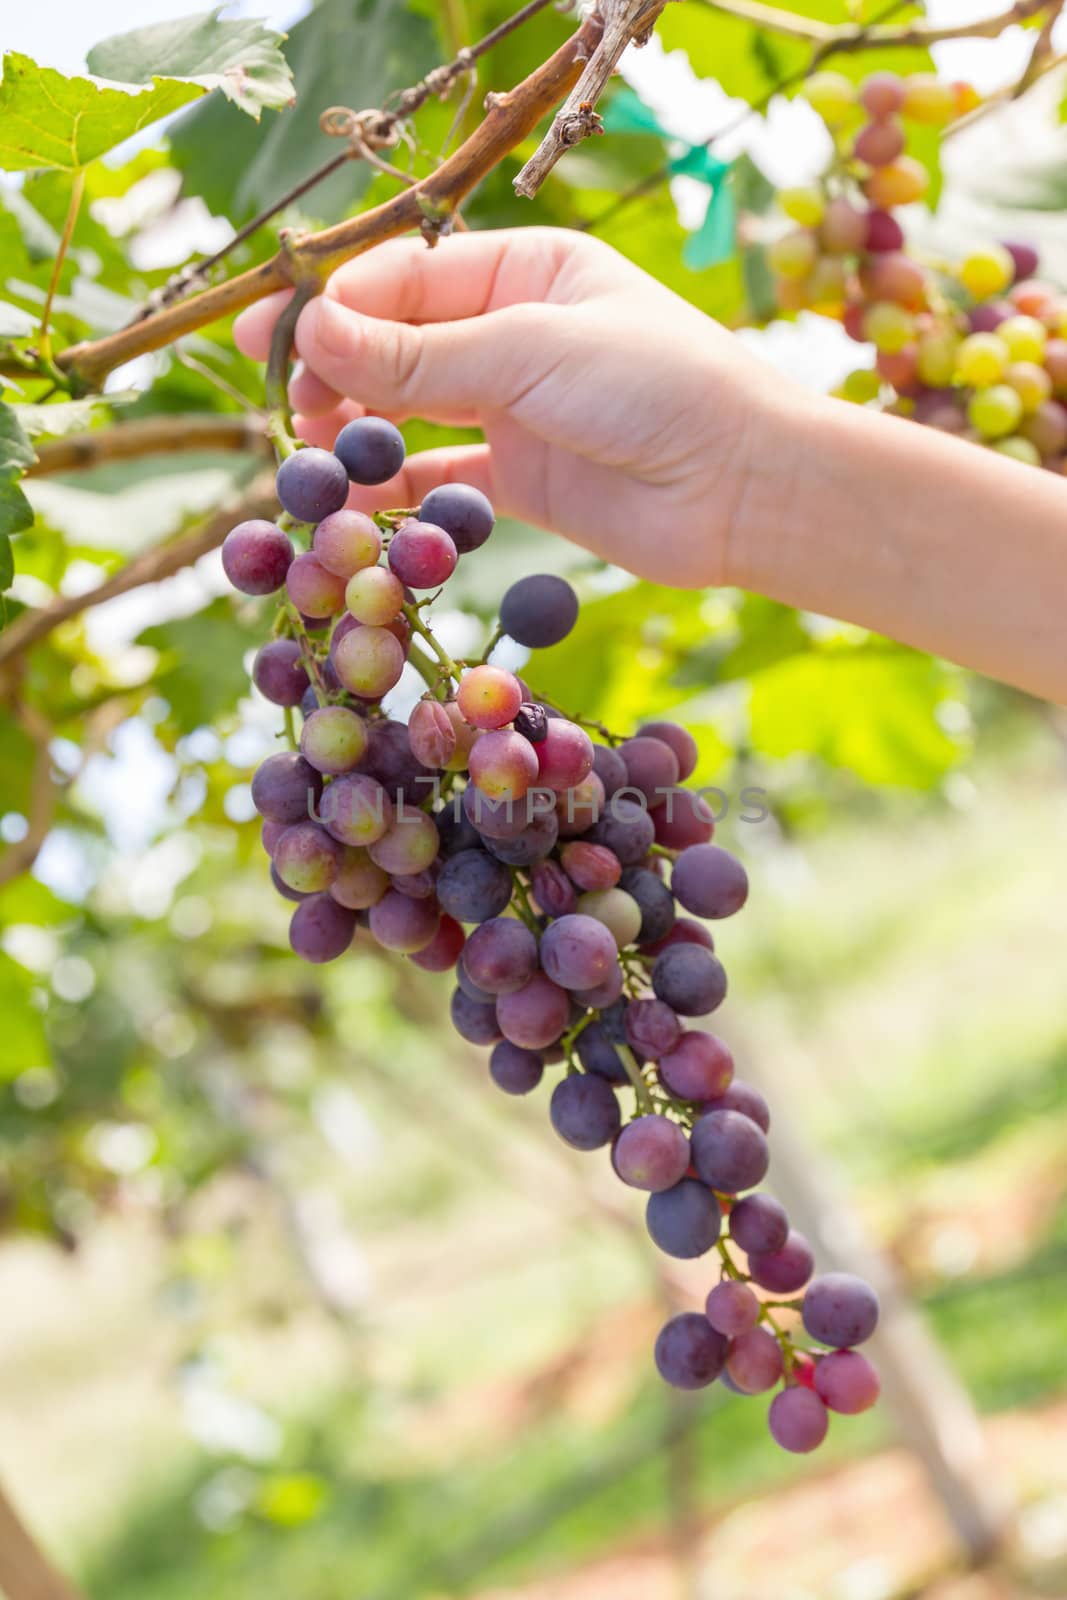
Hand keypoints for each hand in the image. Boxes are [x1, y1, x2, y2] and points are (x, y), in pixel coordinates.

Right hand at [233, 228, 808, 586]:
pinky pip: (442, 476)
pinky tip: (356, 506)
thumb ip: (420, 356)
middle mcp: (514, 333)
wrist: (743, 488)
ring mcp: (516, 407)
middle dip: (335, 370)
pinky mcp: (524, 479)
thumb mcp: (531, 353)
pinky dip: (399, 490)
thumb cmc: (657, 389)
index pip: (404, 276)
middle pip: (398, 343)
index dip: (333, 306)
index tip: (273, 339)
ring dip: (357, 431)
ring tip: (307, 458)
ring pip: (410, 411)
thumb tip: (311, 335)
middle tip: (280, 405)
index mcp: (524, 269)